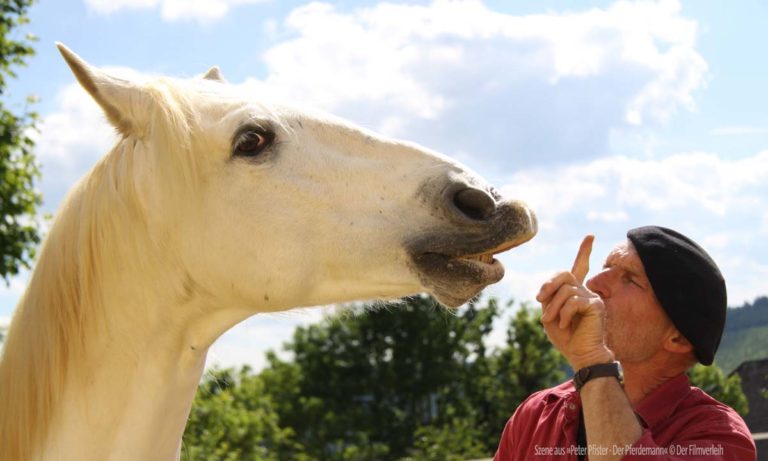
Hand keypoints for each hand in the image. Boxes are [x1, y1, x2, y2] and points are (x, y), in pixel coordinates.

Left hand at [537, 235, 613, 369]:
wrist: (579, 354)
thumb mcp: (549, 313)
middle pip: (564, 274)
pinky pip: (573, 301)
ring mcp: (592, 297)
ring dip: (553, 307)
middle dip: (548, 285)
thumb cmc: (564, 337)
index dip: (584, 251)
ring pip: (565, 290)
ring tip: (552, 321)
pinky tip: (565, 324)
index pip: (580, 267)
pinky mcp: (596, 305)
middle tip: (539, 299)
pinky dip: (563, 314)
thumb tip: (550, 288)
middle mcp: (585, 290)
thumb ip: (549, 296)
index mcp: (574, 291)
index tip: (591, 236)